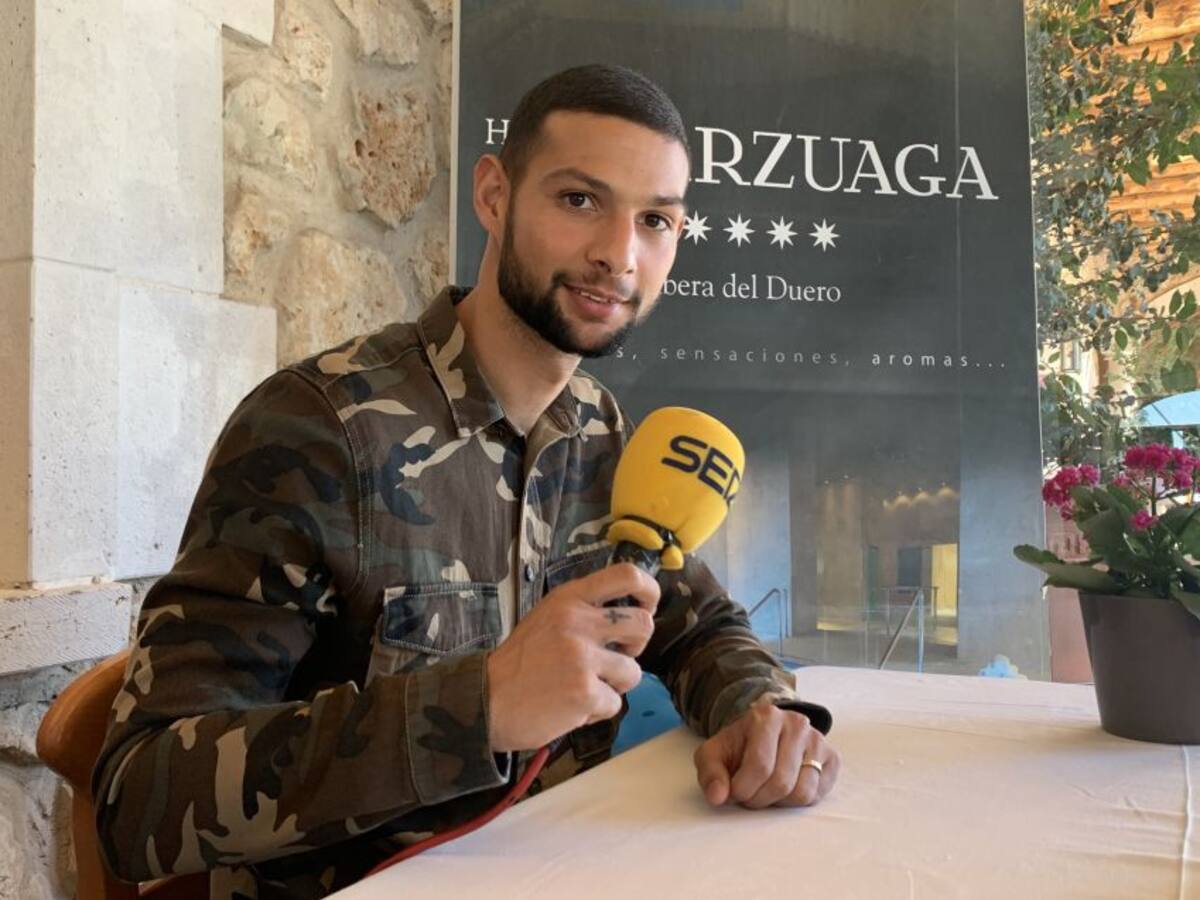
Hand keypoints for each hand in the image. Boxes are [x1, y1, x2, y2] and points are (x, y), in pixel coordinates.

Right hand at [486, 563, 660, 751]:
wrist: (486, 700)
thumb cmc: (519, 662)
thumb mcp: (547, 617)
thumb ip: (582, 611)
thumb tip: (627, 616)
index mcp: (569, 599)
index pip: (625, 575)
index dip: (649, 589)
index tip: (648, 605)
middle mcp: (578, 622)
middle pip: (642, 624)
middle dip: (637, 645)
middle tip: (618, 656)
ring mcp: (582, 658)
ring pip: (633, 671)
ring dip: (615, 684)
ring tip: (585, 687)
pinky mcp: (585, 692)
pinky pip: (614, 703)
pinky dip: (597, 710)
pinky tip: (572, 706)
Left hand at [693, 697, 838, 808]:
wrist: (762, 736)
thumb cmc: (738, 748)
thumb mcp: (714, 755)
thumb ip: (710, 774)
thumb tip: (717, 797)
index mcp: (766, 716)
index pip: (760, 765)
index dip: (744, 788)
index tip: (734, 792)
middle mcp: (797, 723)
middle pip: (781, 782)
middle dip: (759, 799)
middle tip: (749, 795)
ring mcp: (818, 740)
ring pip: (802, 792)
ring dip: (779, 803)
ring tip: (766, 791)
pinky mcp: (832, 758)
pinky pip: (818, 794)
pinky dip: (798, 801)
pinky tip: (785, 788)